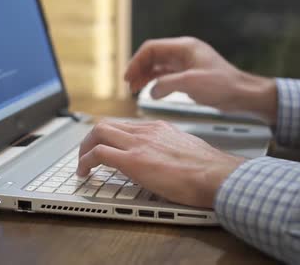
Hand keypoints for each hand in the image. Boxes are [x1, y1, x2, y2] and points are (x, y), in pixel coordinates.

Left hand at [76, 119, 244, 207]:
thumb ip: (171, 151)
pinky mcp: (133, 160)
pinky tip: (84, 173)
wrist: (216, 175)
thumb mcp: (186, 151)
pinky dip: (86, 161)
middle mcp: (146, 132)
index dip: (110, 136)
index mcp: (159, 129)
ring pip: (99, 132)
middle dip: (91, 139)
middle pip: (107, 125)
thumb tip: (166, 162)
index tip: (105, 147)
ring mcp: (138, 144)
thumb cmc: (209, 169)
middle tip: (87, 154)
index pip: (125, 126)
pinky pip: (99, 153)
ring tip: (82, 165)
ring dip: (84, 148)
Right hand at [125, 36, 277, 123]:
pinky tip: (150, 91)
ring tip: (135, 89)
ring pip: (158, 66)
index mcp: (184, 47)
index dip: (136, 61)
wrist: (242, 94)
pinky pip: (166, 75)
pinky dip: (155, 82)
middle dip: (138, 69)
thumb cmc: (223, 85)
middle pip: (152, 56)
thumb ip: (166, 84)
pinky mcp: (188, 74)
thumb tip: (151, 90)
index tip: (128, 76)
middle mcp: (184, 52)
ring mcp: (186, 63)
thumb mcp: (191, 84)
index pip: (152, 48)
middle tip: (129, 85)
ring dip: (145, 76)